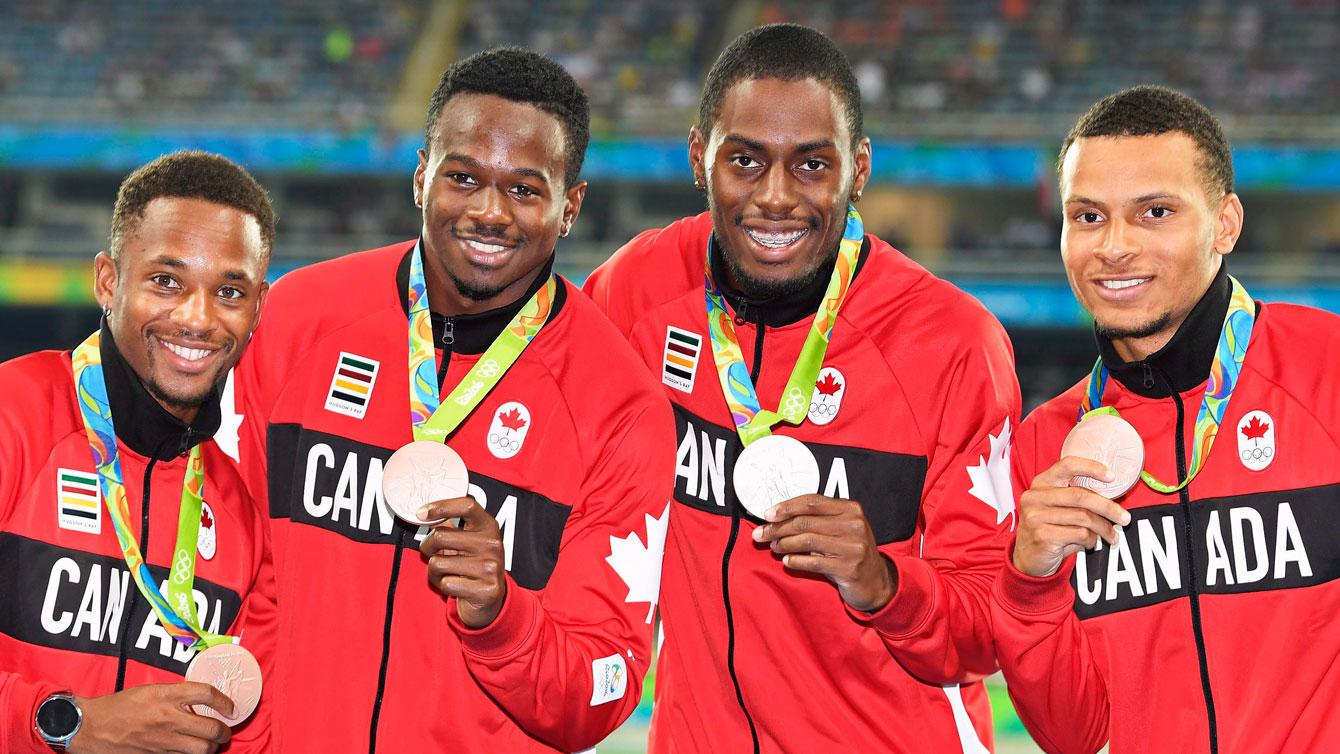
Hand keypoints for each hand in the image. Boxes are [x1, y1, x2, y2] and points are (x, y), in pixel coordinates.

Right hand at [69, 682, 231, 753]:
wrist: (91, 726)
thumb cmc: (119, 706)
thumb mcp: (150, 689)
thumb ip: (176, 693)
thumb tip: (202, 700)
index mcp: (166, 695)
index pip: (207, 694)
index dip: (225, 702)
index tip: (231, 708)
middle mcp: (167, 717)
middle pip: (211, 728)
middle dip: (224, 732)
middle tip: (225, 731)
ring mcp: (162, 740)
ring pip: (201, 749)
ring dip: (211, 747)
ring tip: (211, 743)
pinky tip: (191, 751)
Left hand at [417, 496, 507, 627]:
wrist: (489, 601)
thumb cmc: (474, 567)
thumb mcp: (468, 542)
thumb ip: (451, 527)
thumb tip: (428, 513)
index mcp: (488, 527)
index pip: (467, 506)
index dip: (442, 506)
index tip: (422, 512)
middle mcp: (492, 544)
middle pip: (441, 536)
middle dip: (428, 547)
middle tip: (432, 553)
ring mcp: (490, 567)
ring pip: (438, 563)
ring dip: (434, 572)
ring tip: (448, 574)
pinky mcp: (486, 589)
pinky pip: (446, 583)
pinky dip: (443, 586)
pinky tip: (455, 586)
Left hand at [752, 494, 896, 612]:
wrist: (876, 581)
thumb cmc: (850, 551)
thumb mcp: (840, 529)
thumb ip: (817, 519)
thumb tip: (778, 517)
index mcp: (851, 509)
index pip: (812, 501)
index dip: (786, 506)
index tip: (768, 514)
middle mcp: (854, 524)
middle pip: (805, 521)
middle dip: (777, 528)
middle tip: (761, 534)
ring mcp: (852, 547)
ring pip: (806, 540)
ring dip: (784, 543)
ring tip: (773, 546)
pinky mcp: (848, 568)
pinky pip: (813, 562)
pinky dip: (795, 561)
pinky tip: (787, 561)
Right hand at [1013, 455, 1132, 577]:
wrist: (1027, 557)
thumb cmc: (1049, 528)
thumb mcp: (1056, 507)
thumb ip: (1075, 498)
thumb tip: (1112, 498)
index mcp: (1041, 483)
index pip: (1067, 465)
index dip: (1091, 468)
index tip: (1112, 477)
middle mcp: (1035, 497)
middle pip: (1081, 496)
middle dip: (1108, 508)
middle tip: (1125, 518)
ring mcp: (1036, 516)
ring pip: (1083, 518)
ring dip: (1104, 528)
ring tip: (1112, 536)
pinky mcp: (1042, 535)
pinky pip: (1079, 534)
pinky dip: (1091, 540)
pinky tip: (1091, 543)